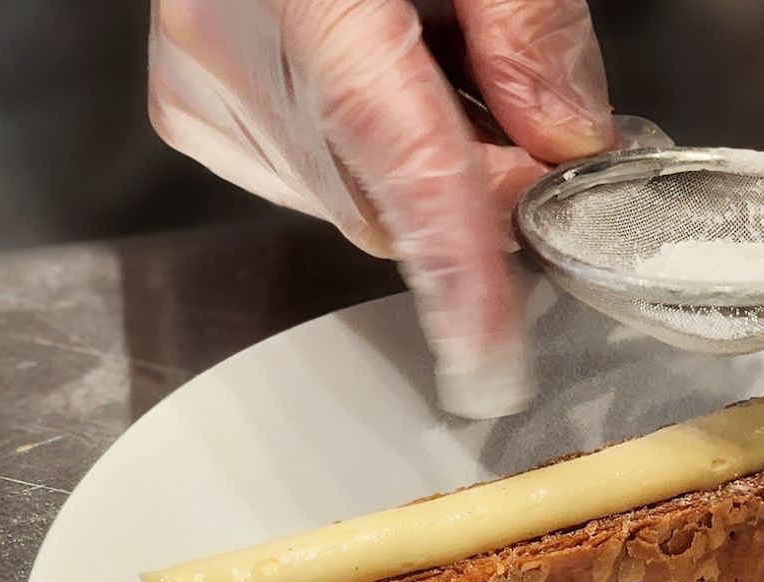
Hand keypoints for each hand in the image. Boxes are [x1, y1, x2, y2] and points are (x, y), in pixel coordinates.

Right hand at [148, 0, 615, 417]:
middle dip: (477, 194)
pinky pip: (308, 180)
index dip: (459, 278)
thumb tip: (569, 141)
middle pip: (390, 203)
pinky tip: (378, 80)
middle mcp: (236, 51)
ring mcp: (204, 87)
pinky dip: (367, 159)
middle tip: (527, 127)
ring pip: (354, 202)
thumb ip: (533, 27)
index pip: (404, 170)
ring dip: (423, 170)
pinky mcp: (194, 105)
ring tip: (436, 63)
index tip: (490, 366)